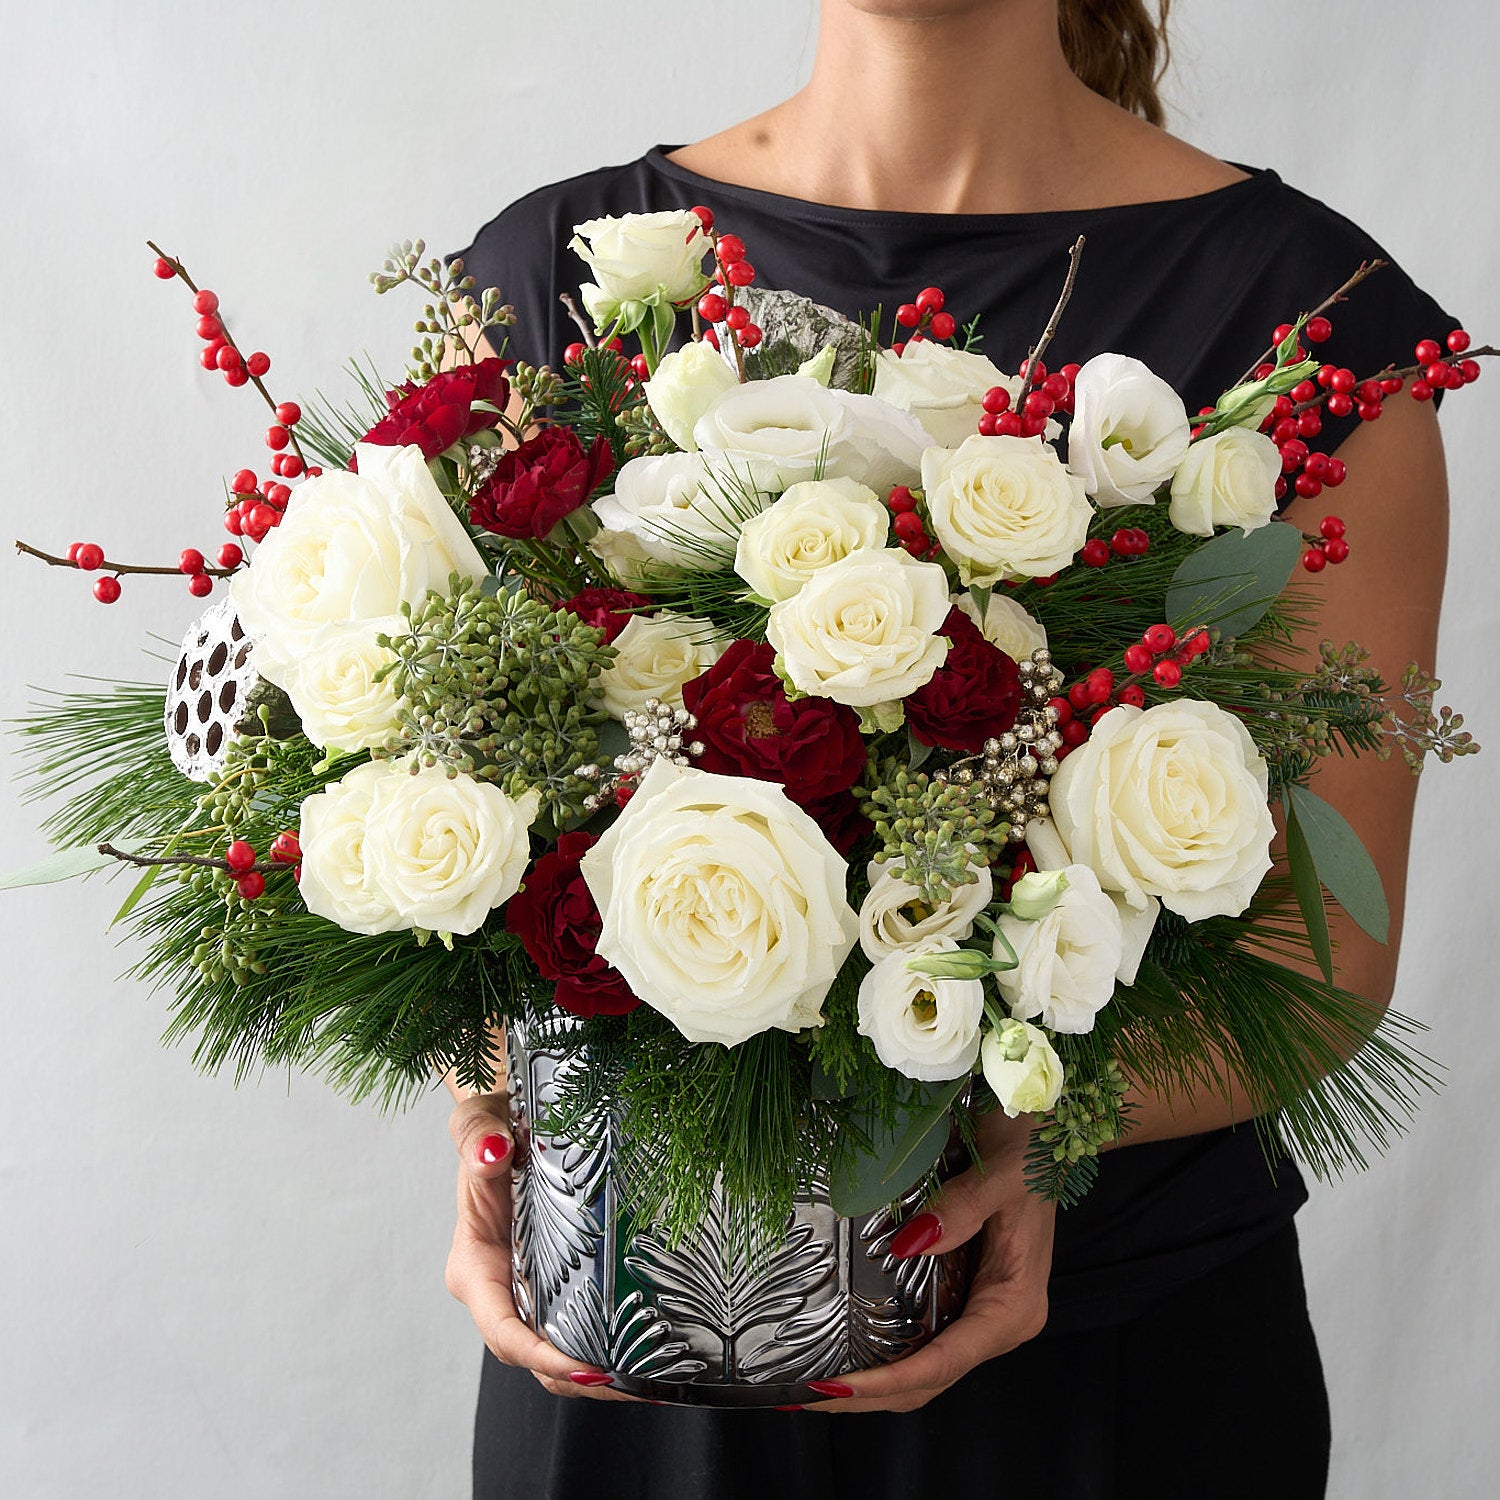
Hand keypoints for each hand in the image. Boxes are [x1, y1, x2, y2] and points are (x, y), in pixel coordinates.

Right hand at [444, 1089, 639, 1401]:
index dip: (540, 1355)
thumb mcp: (478, 1121)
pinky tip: (642, 1354)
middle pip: (531, 1355)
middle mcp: (497, 1289)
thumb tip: (494, 1152)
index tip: (584, 1367)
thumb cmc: (490, 1123)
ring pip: (553, 1351)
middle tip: (631, 1385)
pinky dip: (600, 1348)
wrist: (504, 1121)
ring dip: (593, 1375)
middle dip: (576, 1379)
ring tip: (646, 1382)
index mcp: (474, 1264)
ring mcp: (524, 1290)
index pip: (502, 1327)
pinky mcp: (550, 1284)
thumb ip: (479, 1137)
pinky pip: (571, 1327)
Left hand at [808, 1108, 1055, 1412]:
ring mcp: (982, 1310)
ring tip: (811, 1385)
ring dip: (873, 1383)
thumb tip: (910, 1243)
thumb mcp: (1000, 1176)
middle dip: (868, 1395)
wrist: (1043, 1132)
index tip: (837, 1387)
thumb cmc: (1027, 1151)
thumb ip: (960, 1209)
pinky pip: (923, 1339)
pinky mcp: (966, 1294)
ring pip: (924, 1367)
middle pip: (929, 1379)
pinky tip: (844, 1350)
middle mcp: (999, 1321)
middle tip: (805, 1394)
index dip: (888, 1380)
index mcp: (1013, 1305)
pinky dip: (885, 1355)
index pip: (945, 1361)